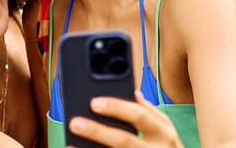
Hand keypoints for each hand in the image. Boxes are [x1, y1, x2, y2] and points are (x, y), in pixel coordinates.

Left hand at [67, 91, 182, 146]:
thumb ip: (150, 113)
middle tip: (75, 123)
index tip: (93, 102)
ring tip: (70, 145)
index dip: (116, 107)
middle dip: (98, 132)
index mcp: (164, 133)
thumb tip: (135, 93)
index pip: (139, 116)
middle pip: (125, 140)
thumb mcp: (166, 131)